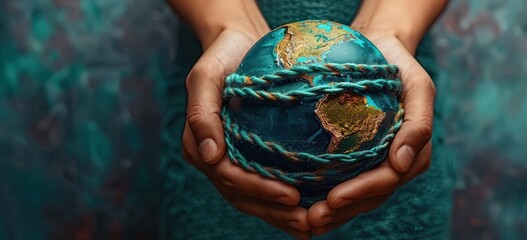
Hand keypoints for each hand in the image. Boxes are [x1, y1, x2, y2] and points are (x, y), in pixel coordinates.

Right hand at [181, 29, 310, 238]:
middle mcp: (214, 158)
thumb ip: (201, 114)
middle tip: (307, 225)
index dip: (260, 191)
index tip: (293, 196)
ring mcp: (232, 159)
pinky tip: (309, 207)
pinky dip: (284, 199)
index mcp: (199, 145)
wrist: (238, 44)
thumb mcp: (206, 76)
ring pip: (255, 197)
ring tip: (311, 227)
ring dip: (281, 215)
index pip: (231, 177)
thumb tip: (209, 157)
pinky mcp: (250, 155)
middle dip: (274, 213)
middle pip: (243, 196)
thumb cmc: (222, 56)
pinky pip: (267, 181)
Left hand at [307, 35, 435, 235]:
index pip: (386, 180)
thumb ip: (418, 124)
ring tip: (304, 222)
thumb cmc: (400, 65)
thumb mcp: (418, 86)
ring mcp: (377, 163)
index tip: (332, 198)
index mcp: (413, 153)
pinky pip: (343, 179)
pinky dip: (324, 193)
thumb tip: (403, 163)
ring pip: (356, 196)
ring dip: (332, 212)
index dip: (360, 193)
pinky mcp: (359, 157)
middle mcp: (396, 164)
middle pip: (369, 197)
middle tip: (311, 220)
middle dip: (341, 211)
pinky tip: (301, 202)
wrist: (382, 48)